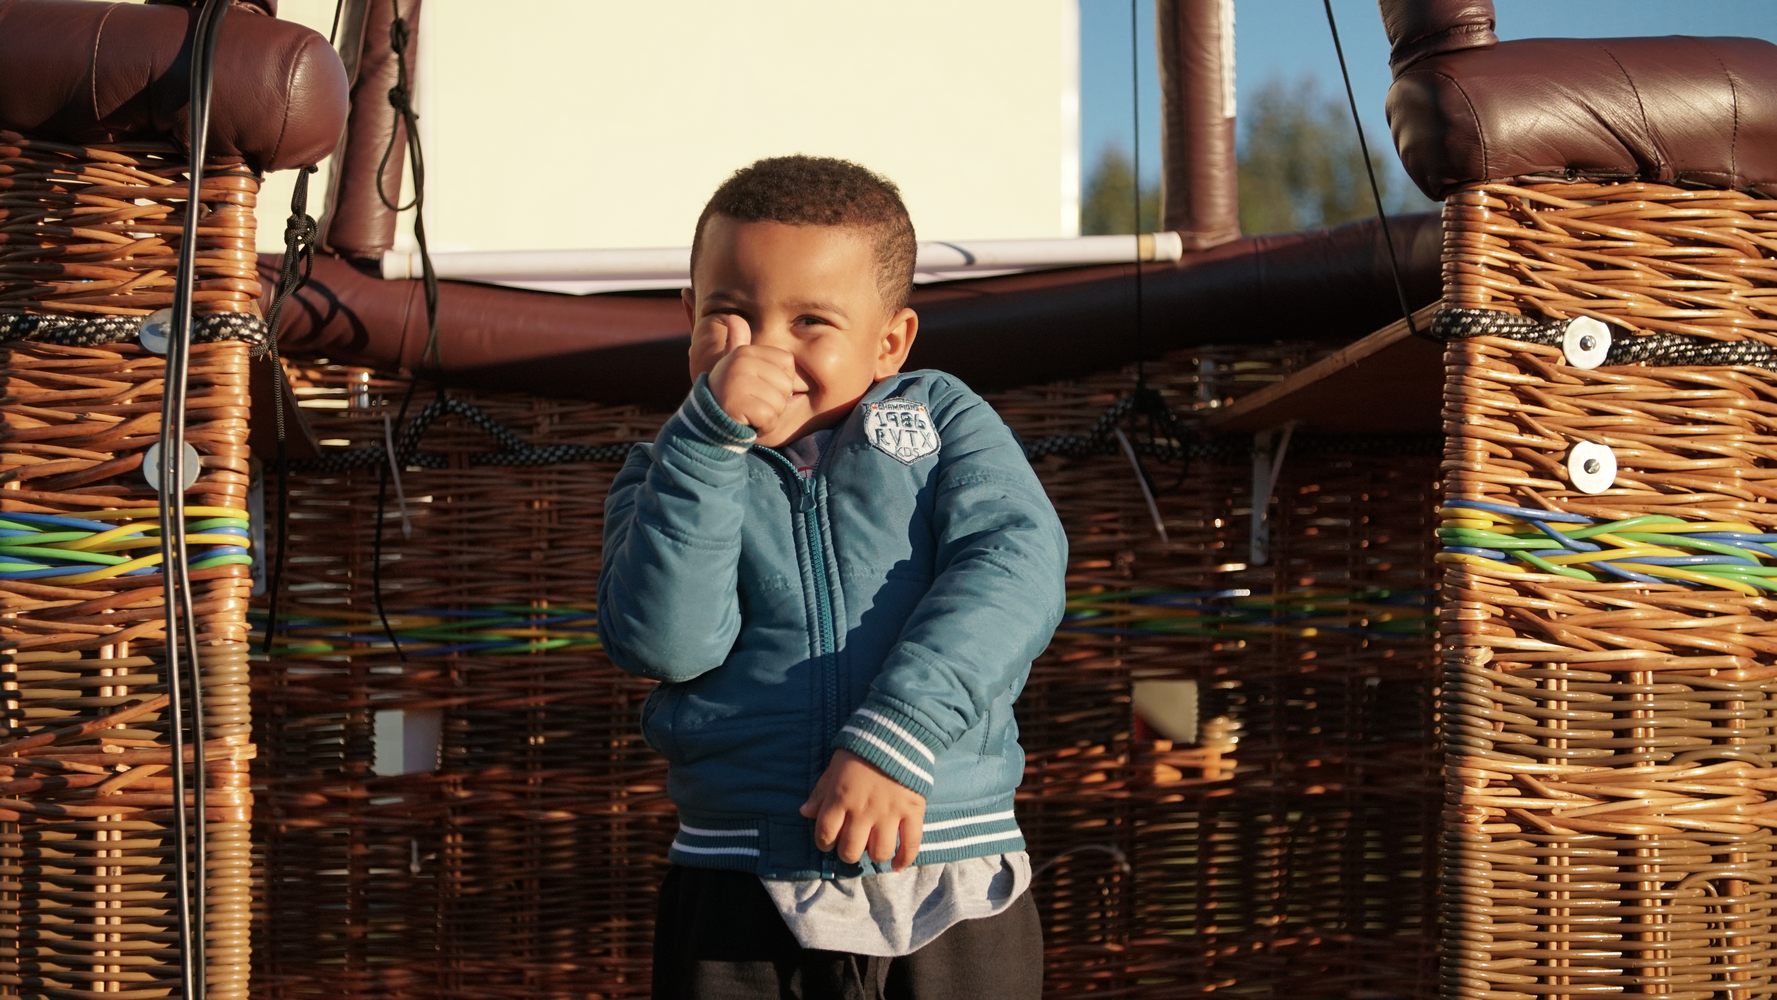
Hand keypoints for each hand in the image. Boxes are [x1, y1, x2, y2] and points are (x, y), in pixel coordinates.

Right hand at [702, 317, 804, 436]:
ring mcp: (738, 384)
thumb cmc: (727, 392)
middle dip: (775, 399)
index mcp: (744, 352)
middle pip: (786, 384)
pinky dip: (764, 426)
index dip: (779, 379)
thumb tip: (732, 317)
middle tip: (752, 401)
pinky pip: (771, 419)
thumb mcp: (732, 364)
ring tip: (749, 411)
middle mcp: (740, 364)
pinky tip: (747, 421)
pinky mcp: (739, 406)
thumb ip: (736, 342)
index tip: (758, 385)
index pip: (787, 362)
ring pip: (780, 403)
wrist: (705, 422)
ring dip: (769, 414)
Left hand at [799, 749, 925, 870]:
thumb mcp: (834, 768)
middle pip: (851, 850)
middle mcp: (863, 810)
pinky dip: (904, 860)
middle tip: (851, 846)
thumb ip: (820, 792)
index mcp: (841, 798)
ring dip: (874, 856)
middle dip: (848, 853)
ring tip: (873, 849)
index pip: (825, 834)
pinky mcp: (913, 811)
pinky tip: (897, 865)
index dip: (824, 843)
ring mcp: (890, 813)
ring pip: (879, 852)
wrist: (897, 732)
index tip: (829, 841)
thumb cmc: (861, 751)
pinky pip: (911, 844)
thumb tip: (805, 813)